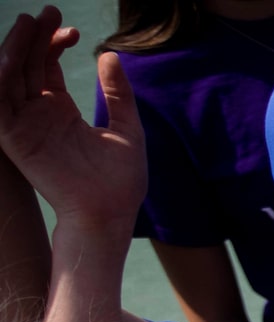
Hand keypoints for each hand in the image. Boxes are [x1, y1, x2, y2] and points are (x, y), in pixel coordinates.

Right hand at [0, 14, 143, 229]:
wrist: (111, 215)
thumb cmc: (122, 182)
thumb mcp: (126, 129)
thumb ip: (118, 94)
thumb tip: (110, 55)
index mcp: (60, 110)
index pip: (46, 65)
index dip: (54, 43)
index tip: (72, 30)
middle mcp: (38, 114)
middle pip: (26, 65)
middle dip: (33, 37)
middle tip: (45, 11)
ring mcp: (25, 126)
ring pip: (9, 78)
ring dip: (14, 50)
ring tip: (27, 24)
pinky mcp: (15, 140)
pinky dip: (1, 80)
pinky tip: (11, 59)